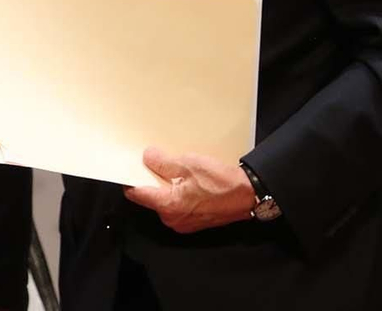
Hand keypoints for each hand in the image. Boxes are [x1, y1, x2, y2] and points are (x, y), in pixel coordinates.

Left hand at [122, 147, 255, 232]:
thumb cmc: (220, 181)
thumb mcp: (187, 164)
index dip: (131, 178)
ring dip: (166, 187)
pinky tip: (186, 181)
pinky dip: (177, 194)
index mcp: (168, 206)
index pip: (136, 194)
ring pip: (165, 202)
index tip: (131, 166)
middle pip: (150, 198)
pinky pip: (178, 206)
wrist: (250, 195)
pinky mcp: (195, 222)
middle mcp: (173, 220)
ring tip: (174, 170)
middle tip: (156, 164)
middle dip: (151, 181)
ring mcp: (185, 223)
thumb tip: (147, 157)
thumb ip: (162, 162)